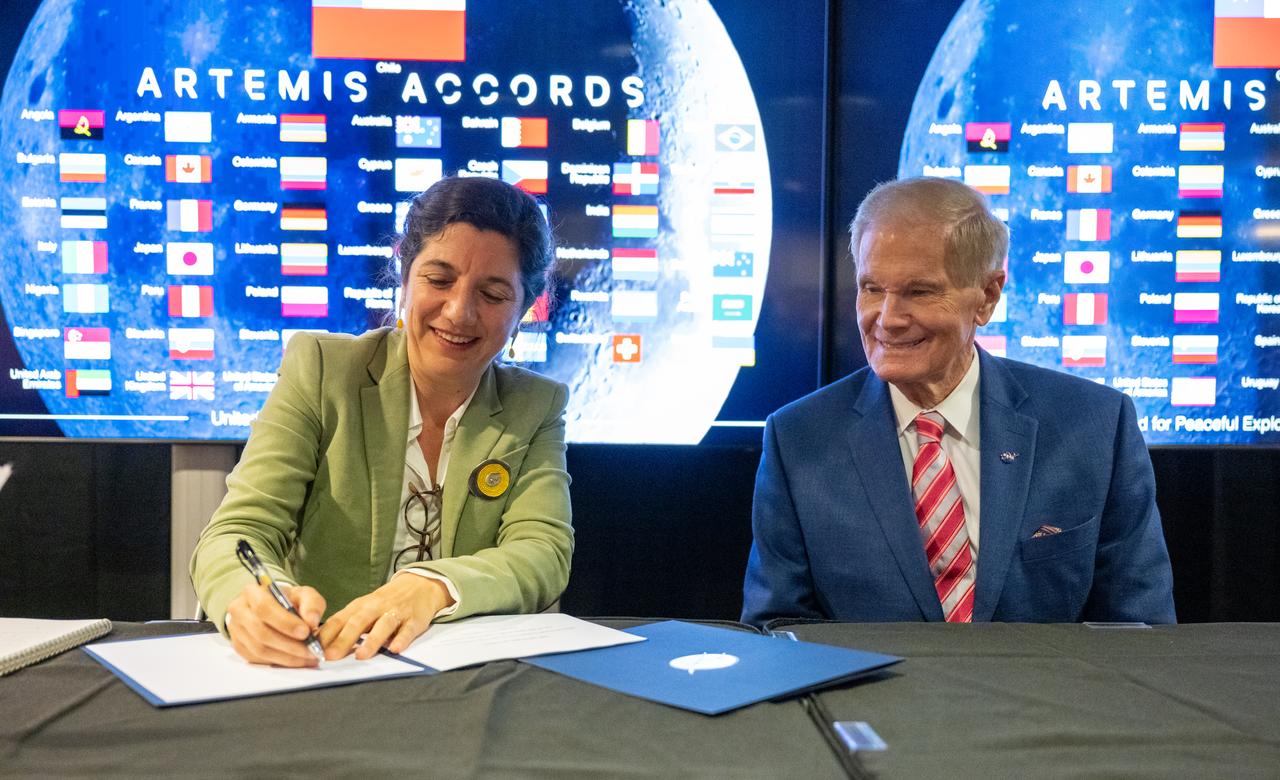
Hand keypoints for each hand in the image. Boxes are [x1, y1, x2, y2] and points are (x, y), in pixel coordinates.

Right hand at [225, 582, 325, 666]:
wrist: (273, 608)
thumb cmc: (287, 600)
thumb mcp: (303, 594)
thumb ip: (312, 603)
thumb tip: (312, 621)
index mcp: (252, 592)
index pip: (264, 607)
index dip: (285, 622)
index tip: (305, 632)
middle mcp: (239, 611)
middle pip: (261, 632)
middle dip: (289, 645)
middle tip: (310, 650)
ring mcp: (236, 631)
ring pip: (260, 649)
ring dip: (287, 657)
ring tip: (308, 657)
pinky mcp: (239, 647)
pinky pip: (259, 659)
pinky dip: (280, 662)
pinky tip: (297, 660)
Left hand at [318, 574, 452, 660]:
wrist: (419, 585)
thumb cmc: (386, 601)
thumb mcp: (364, 608)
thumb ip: (346, 624)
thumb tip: (321, 643)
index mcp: (360, 606)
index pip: (339, 619)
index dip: (326, 634)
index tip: (312, 648)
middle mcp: (376, 607)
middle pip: (358, 622)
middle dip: (343, 639)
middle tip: (330, 656)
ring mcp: (396, 613)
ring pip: (382, 626)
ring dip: (371, 641)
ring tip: (361, 655)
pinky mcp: (414, 620)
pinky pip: (407, 630)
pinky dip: (401, 639)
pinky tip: (395, 649)